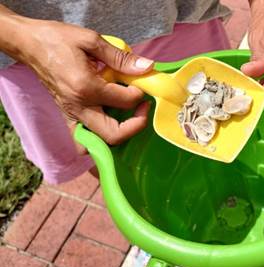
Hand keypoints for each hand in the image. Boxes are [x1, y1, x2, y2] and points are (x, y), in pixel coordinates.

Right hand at [16, 19, 153, 144]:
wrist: (29, 44)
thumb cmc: (57, 39)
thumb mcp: (91, 40)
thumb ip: (121, 58)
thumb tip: (146, 67)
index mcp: (86, 87)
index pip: (125, 101)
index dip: (140, 93)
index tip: (142, 82)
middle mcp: (79, 107)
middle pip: (115, 134)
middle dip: (136, 125)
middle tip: (142, 108)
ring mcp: (72, 115)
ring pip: (101, 142)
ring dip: (120, 133)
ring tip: (129, 116)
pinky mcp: (67, 117)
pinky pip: (84, 140)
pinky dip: (100, 138)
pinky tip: (109, 121)